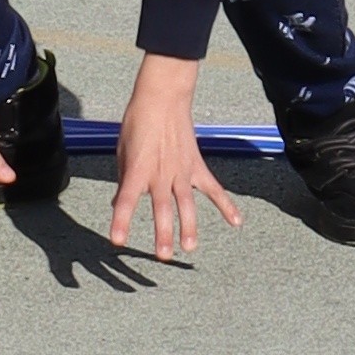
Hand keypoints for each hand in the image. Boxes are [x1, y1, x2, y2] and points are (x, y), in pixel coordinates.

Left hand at [106, 57, 240, 269]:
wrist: (162, 98)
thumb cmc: (138, 122)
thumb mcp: (123, 151)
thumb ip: (124, 179)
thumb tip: (119, 201)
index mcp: (138, 169)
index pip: (125, 200)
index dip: (121, 221)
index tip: (118, 240)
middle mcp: (161, 174)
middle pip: (161, 208)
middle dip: (162, 233)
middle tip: (163, 256)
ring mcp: (181, 171)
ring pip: (187, 204)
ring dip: (189, 227)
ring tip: (190, 248)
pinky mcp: (196, 166)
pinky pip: (214, 189)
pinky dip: (226, 205)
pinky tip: (236, 222)